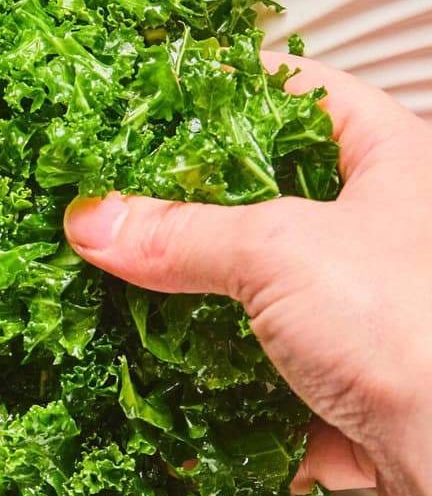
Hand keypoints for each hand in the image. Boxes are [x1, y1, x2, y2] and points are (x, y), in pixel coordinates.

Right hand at [65, 52, 431, 495]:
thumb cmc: (418, 329)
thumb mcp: (279, 252)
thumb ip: (182, 234)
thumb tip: (97, 220)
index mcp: (399, 164)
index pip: (308, 96)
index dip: (235, 90)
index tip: (163, 104)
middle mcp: (397, 236)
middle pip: (280, 204)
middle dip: (202, 218)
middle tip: (133, 208)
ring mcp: (381, 319)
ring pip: (276, 303)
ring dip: (210, 318)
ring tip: (140, 304)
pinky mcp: (367, 398)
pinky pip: (282, 391)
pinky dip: (233, 404)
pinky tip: (186, 405)